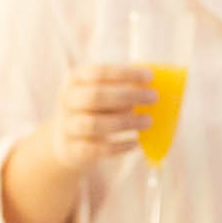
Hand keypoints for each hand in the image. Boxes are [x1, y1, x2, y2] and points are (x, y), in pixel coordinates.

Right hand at [45, 62, 159, 176]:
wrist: (67, 142)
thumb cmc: (94, 110)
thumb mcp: (101, 92)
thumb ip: (122, 87)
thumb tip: (153, 85)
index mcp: (75, 80)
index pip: (98, 72)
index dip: (124, 73)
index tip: (149, 76)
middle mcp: (67, 100)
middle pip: (95, 96)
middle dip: (127, 96)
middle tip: (154, 97)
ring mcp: (67, 126)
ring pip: (95, 124)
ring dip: (125, 122)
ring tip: (148, 121)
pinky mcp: (72, 150)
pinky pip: (96, 149)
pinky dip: (118, 146)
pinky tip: (135, 142)